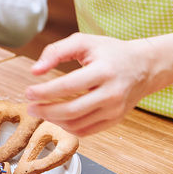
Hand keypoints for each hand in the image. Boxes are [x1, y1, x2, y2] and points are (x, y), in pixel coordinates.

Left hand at [25, 32, 155, 136]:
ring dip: (54, 120)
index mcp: (104, 71)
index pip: (68, 86)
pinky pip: (87, 131)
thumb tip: (35, 71)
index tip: (28, 92)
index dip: (44, 91)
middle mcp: (112, 93)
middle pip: (71, 110)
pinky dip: (68, 127)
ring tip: (41, 111)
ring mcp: (115, 110)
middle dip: (45, 110)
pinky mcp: (115, 120)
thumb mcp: (84, 42)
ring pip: (77, 124)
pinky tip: (57, 117)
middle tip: (30, 106)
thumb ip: (56, 51)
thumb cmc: (111, 52)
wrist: (144, 66)